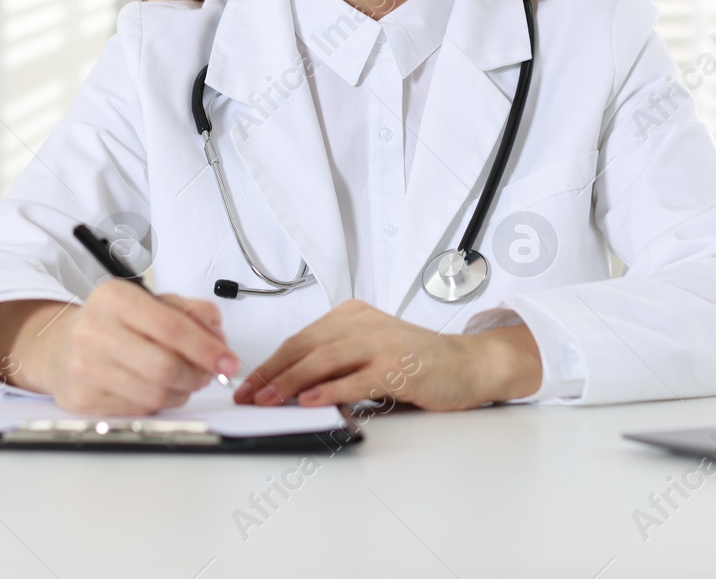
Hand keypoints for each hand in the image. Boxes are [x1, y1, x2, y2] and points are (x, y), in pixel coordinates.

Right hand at [0, 282, 240, 414]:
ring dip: (181, 392)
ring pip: (154, 394)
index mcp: (114, 298)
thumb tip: (219, 338)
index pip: (171, 326)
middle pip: (164, 366)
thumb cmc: (111, 323)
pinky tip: (155, 389)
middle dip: (197, 375)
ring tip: (183, 381)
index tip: (228, 361)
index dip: (206, 348)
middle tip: (207, 374)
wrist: (57, 346)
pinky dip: (158, 404)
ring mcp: (84, 368)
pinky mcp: (82, 399)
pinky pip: (138, 411)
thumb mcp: (148, 302)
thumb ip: (189, 312)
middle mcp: (94, 331)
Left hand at [231, 299, 542, 410]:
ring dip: (290, 381)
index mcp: (352, 315)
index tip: (248, 383)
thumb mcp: (369, 352)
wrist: (467, 365)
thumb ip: (335, 364)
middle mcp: (363, 322)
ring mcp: (381, 342)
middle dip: (271, 372)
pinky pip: (356, 378)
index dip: (270, 362)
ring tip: (268, 400)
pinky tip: (309, 401)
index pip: (301, 338)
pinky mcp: (399, 364)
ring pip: (324, 359)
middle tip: (248, 394)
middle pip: (306, 346)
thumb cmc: (418, 362)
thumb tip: (290, 389)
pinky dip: (329, 390)